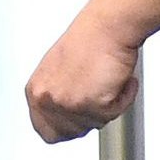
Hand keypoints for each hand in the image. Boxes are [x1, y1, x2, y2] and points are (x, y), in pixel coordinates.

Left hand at [24, 10, 143, 141]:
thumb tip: (68, 114)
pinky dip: (124, 98)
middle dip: (91, 116)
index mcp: (36, 91)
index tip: (79, 121)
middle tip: (99, 94)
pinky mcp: (91, 104)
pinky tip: (119, 80)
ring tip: (108, 80)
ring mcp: (67, 103)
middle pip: (72, 132)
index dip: (67, 127)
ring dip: (109, 105)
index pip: (45, 130)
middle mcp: (47, 99)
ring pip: (96, 123)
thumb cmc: (90, 41)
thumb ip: (58, 96)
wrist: (107, 28)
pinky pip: (115, 113)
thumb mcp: (60, 72)